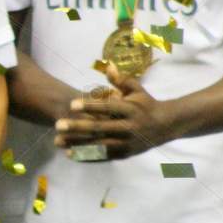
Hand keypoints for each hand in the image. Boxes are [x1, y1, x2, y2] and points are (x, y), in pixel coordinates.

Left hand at [54, 64, 177, 156]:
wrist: (165, 126)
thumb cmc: (146, 104)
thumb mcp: (137, 89)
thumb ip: (121, 80)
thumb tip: (108, 65)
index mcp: (130, 109)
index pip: (107, 107)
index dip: (89, 106)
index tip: (71, 104)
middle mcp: (128, 128)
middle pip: (100, 128)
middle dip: (77, 127)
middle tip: (58, 125)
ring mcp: (126, 143)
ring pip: (98, 145)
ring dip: (77, 144)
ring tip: (57, 141)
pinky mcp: (124, 155)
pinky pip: (102, 157)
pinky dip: (86, 156)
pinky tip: (70, 153)